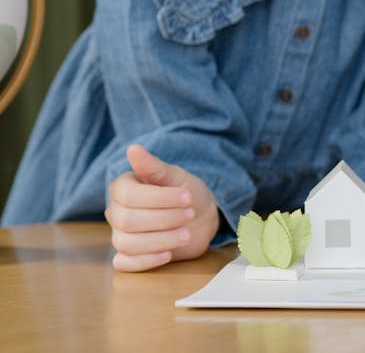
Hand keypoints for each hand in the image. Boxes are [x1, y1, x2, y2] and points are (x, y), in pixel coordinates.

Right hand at [105, 144, 219, 271]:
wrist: (200, 217)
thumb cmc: (185, 193)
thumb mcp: (176, 176)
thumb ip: (154, 166)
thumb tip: (133, 148)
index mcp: (123, 188)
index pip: (129, 195)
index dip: (160, 198)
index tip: (188, 197)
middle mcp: (116, 212)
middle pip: (127, 220)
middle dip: (164, 219)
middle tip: (190, 215)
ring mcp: (121, 235)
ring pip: (126, 244)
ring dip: (161, 240)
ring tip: (186, 235)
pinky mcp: (130, 256)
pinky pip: (124, 264)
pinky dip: (146, 261)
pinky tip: (168, 254)